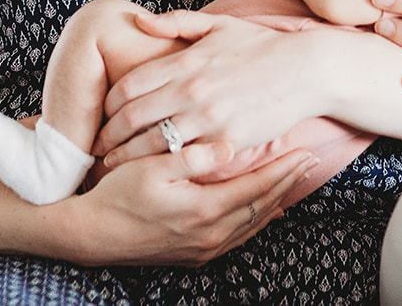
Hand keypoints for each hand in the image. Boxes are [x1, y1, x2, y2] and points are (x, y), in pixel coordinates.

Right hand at [57, 142, 317, 267]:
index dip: (284, 169)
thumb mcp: (150, 168)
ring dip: (276, 200)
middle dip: (288, 183)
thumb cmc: (117, 195)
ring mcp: (203, 248)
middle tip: (310, 160)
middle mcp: (210, 234)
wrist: (91, 235)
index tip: (306, 151)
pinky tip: (264, 210)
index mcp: (204, 209)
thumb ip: (191, 157)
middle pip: (262, 206)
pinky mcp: (195, 254)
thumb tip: (229, 147)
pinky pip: (238, 236)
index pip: (257, 187)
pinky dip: (256, 219)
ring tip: (294, 180)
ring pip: (253, 224)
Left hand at [95, 11, 332, 165]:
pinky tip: (155, 172)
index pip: (129, 86)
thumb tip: (139, 22)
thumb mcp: (220, 26)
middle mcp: (191, 90)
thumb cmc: (263, 47)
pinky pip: (186, 158)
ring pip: (153, 144)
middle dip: (108, 136)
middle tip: (97, 148)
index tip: (102, 117)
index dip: (108, 106)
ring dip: (127, 158)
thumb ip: (177, 22)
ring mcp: (209, 117)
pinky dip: (164, 167)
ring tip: (115, 166)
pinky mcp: (227, 140)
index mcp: (186, 61)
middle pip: (132, 118)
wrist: (307, 70)